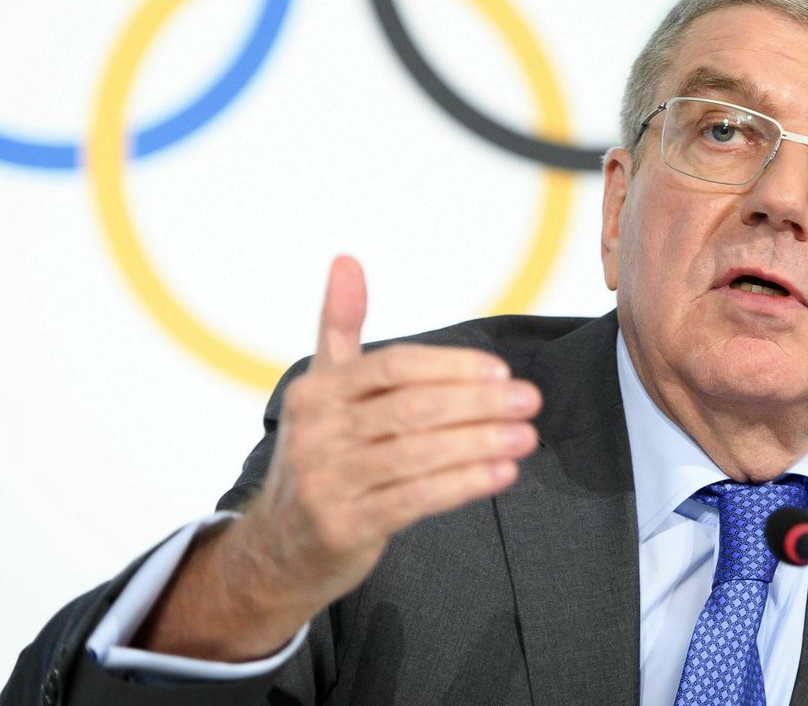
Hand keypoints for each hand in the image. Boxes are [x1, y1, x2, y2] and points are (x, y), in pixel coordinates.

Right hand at [136, 255, 540, 659]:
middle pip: (411, 408)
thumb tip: (346, 259)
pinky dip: (464, 484)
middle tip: (529, 400)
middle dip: (478, 403)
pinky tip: (502, 474)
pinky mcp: (344, 527)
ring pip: (418, 454)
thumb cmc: (319, 457)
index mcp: (315, 392)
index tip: (500, 370)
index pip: (393, 366)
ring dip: (481, 443)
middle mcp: (316, 434)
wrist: (277, 548)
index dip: (451, 366)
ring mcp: (327, 482)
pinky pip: (416, 499)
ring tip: (526, 436)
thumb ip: (340, 325)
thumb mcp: (321, 389)